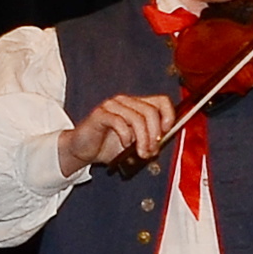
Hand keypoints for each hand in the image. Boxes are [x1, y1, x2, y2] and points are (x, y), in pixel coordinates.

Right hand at [62, 89, 180, 174]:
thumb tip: (162, 143)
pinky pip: (119, 122)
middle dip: (154, 135)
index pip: (162, 101)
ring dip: (143, 139)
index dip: (169, 116)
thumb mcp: (135, 145)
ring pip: (137, 118)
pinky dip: (125, 136)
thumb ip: (149, 141)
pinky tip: (124, 144)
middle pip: (151, 111)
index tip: (166, 133)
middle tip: (151, 151)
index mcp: (137, 105)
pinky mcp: (100, 114)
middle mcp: (126, 102)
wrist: (83, 151)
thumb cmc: (108, 146)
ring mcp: (112, 106)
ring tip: (140, 152)